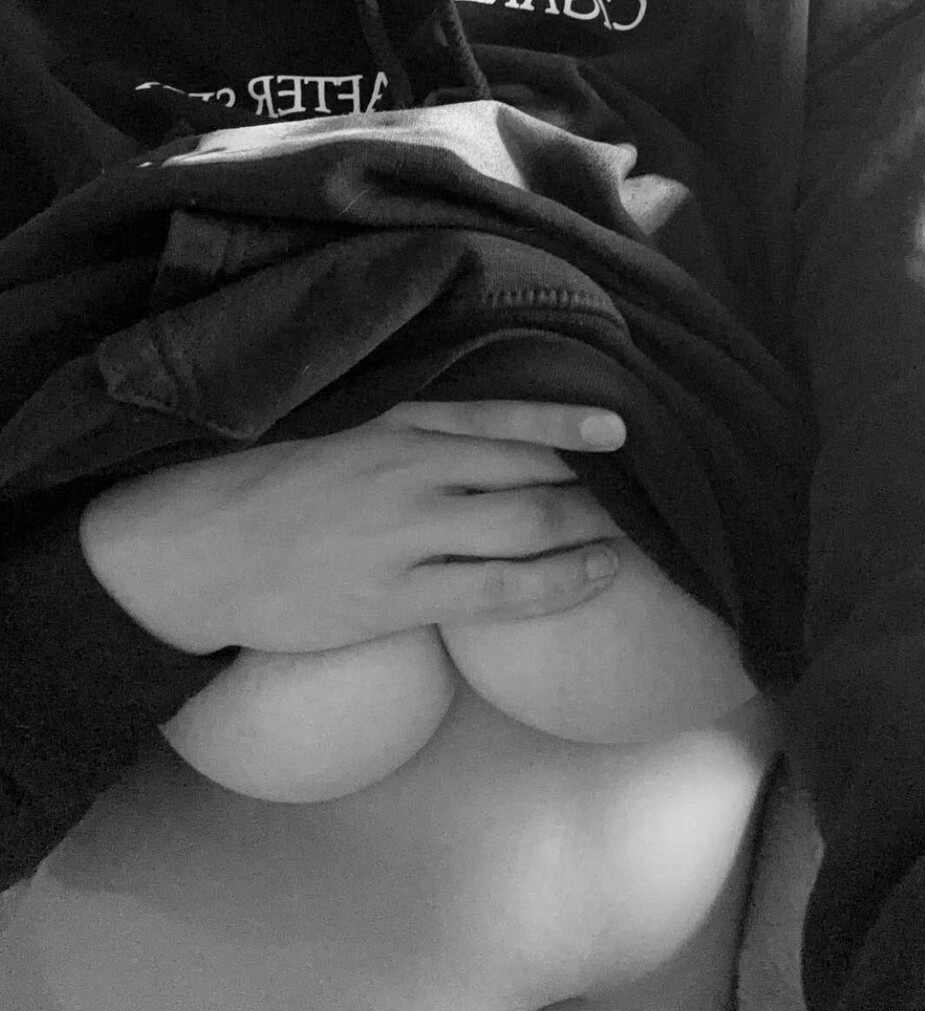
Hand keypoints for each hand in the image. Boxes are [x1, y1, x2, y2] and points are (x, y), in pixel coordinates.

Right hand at [79, 401, 625, 654]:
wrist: (188, 549)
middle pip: (526, 468)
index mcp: (390, 420)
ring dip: (590, 524)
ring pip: (524, 523)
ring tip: (640, 529)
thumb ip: (398, 419)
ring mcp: (404, 536)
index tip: (621, 422)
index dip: (565, 418)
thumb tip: (472, 420)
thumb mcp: (330, 424)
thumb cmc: (262, 481)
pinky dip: (558, 581)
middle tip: (651, 483)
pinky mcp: (394, 598)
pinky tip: (598, 572)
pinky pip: (497, 591)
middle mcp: (407, 469)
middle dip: (593, 478)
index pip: (497, 412)